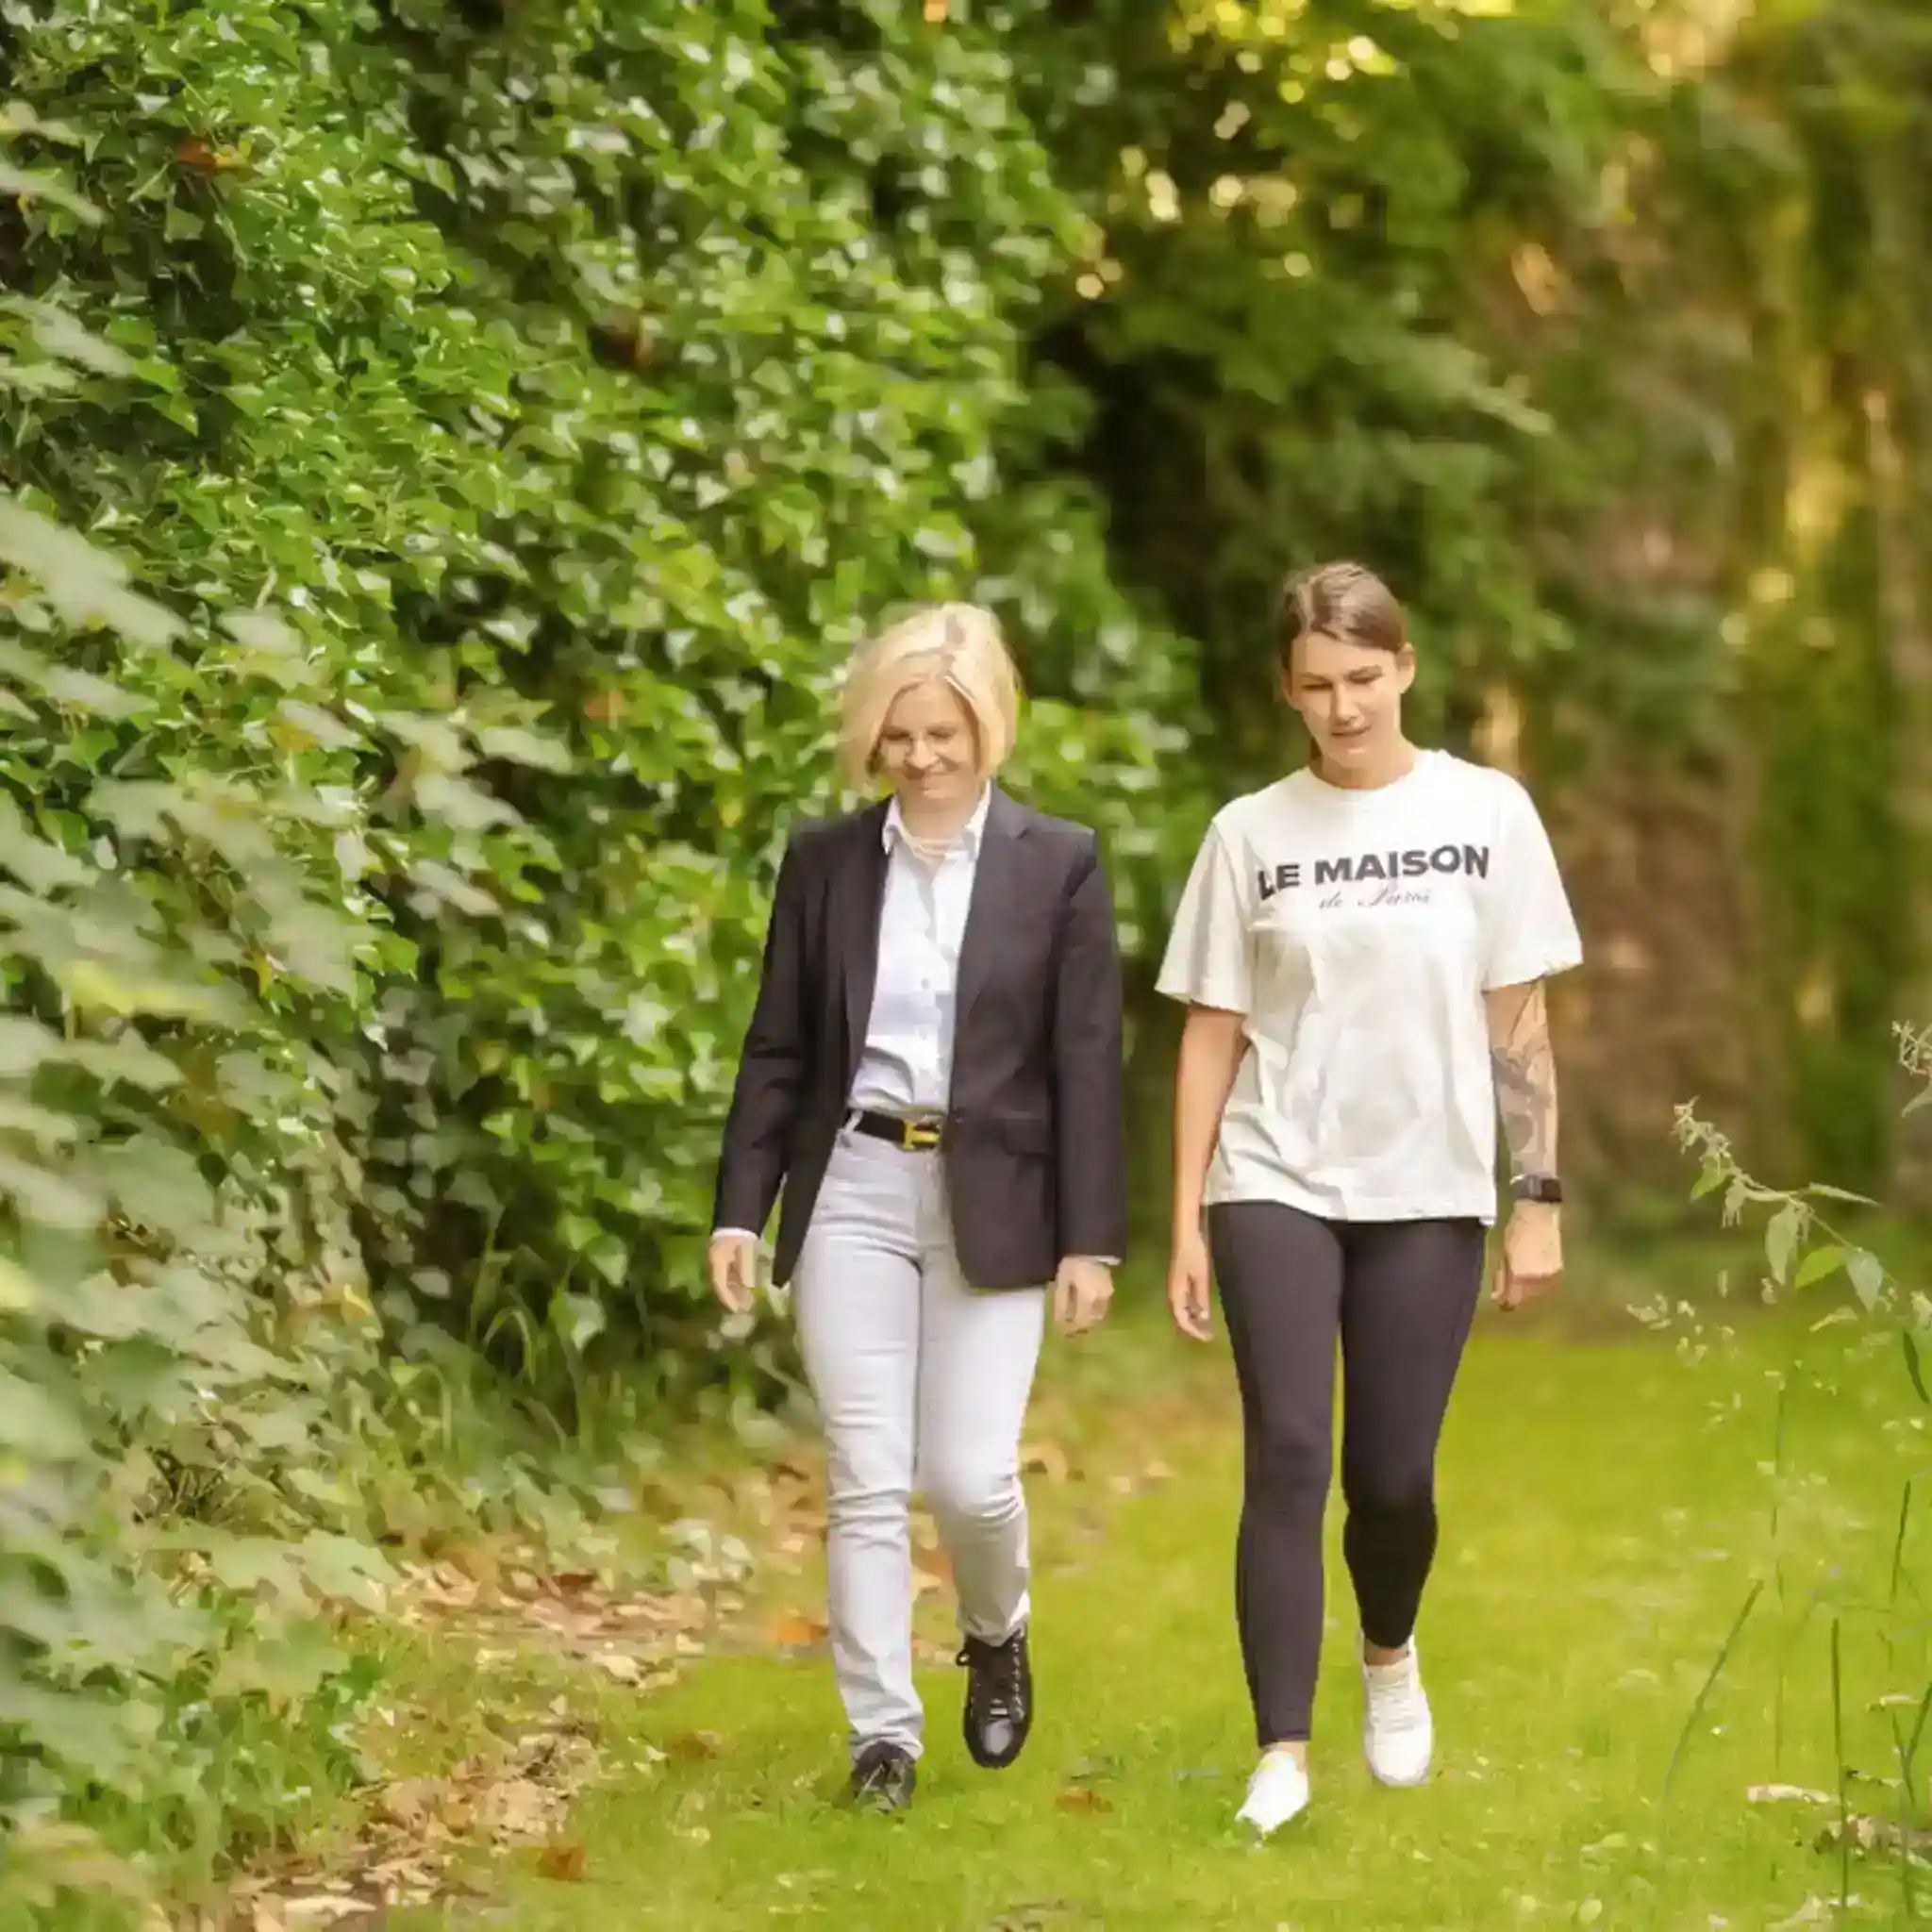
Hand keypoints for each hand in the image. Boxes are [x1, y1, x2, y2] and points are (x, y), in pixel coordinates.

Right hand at [708, 1233, 758, 1314]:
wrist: (739, 1213)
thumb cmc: (742, 1233)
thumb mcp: (747, 1251)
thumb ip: (747, 1269)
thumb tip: (749, 1288)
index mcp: (717, 1261)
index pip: (719, 1285)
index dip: (728, 1299)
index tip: (738, 1310)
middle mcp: (714, 1262)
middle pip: (721, 1284)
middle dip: (732, 1297)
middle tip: (745, 1309)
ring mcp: (718, 1259)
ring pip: (725, 1280)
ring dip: (735, 1291)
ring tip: (747, 1302)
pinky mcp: (725, 1256)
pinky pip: (729, 1273)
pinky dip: (737, 1282)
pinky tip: (747, 1288)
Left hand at [1052, 1256, 1113, 1336]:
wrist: (1090, 1243)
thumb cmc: (1073, 1262)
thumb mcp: (1062, 1281)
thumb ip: (1061, 1302)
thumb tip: (1059, 1322)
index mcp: (1088, 1298)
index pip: (1081, 1322)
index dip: (1072, 1329)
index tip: (1063, 1331)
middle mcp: (1101, 1299)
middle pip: (1092, 1320)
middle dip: (1081, 1325)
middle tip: (1070, 1324)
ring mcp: (1108, 1293)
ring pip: (1099, 1313)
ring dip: (1089, 1317)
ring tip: (1077, 1314)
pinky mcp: (1110, 1287)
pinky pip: (1103, 1304)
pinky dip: (1094, 1308)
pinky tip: (1085, 1303)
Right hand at [1167, 1227, 1212, 1341]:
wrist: (1186, 1236)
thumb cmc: (1194, 1255)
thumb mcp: (1201, 1277)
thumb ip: (1201, 1297)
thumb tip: (1203, 1317)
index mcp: (1176, 1293)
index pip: (1182, 1319)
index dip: (1193, 1330)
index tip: (1206, 1338)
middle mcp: (1172, 1293)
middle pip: (1179, 1317)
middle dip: (1192, 1328)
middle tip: (1207, 1335)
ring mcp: (1174, 1287)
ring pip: (1181, 1310)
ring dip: (1192, 1320)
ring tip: (1206, 1327)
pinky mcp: (1178, 1282)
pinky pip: (1183, 1302)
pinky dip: (1192, 1310)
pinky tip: (1201, 1311)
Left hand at [1492, 1201, 1561, 1310]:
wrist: (1543, 1212)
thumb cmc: (1518, 1228)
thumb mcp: (1503, 1252)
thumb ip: (1501, 1277)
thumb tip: (1498, 1298)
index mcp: (1522, 1276)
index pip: (1514, 1300)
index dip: (1506, 1302)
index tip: (1501, 1302)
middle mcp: (1539, 1280)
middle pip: (1527, 1299)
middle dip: (1518, 1297)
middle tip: (1509, 1292)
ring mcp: (1553, 1276)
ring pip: (1539, 1292)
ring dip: (1529, 1291)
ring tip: (1521, 1284)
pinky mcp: (1562, 1270)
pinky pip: (1548, 1283)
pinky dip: (1539, 1283)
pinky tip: (1533, 1276)